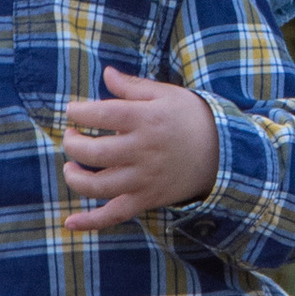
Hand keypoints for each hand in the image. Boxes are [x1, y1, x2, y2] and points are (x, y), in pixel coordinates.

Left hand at [62, 67, 219, 228]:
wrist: (223, 151)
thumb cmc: (191, 118)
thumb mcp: (166, 94)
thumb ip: (133, 86)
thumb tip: (106, 73)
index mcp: (146, 119)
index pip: (101, 114)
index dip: (79, 112)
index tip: (73, 111)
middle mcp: (142, 151)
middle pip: (93, 152)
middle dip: (72, 143)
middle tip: (70, 135)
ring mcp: (144, 178)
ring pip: (98, 186)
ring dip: (74, 177)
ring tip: (71, 167)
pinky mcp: (147, 199)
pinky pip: (115, 215)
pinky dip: (91, 221)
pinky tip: (70, 222)